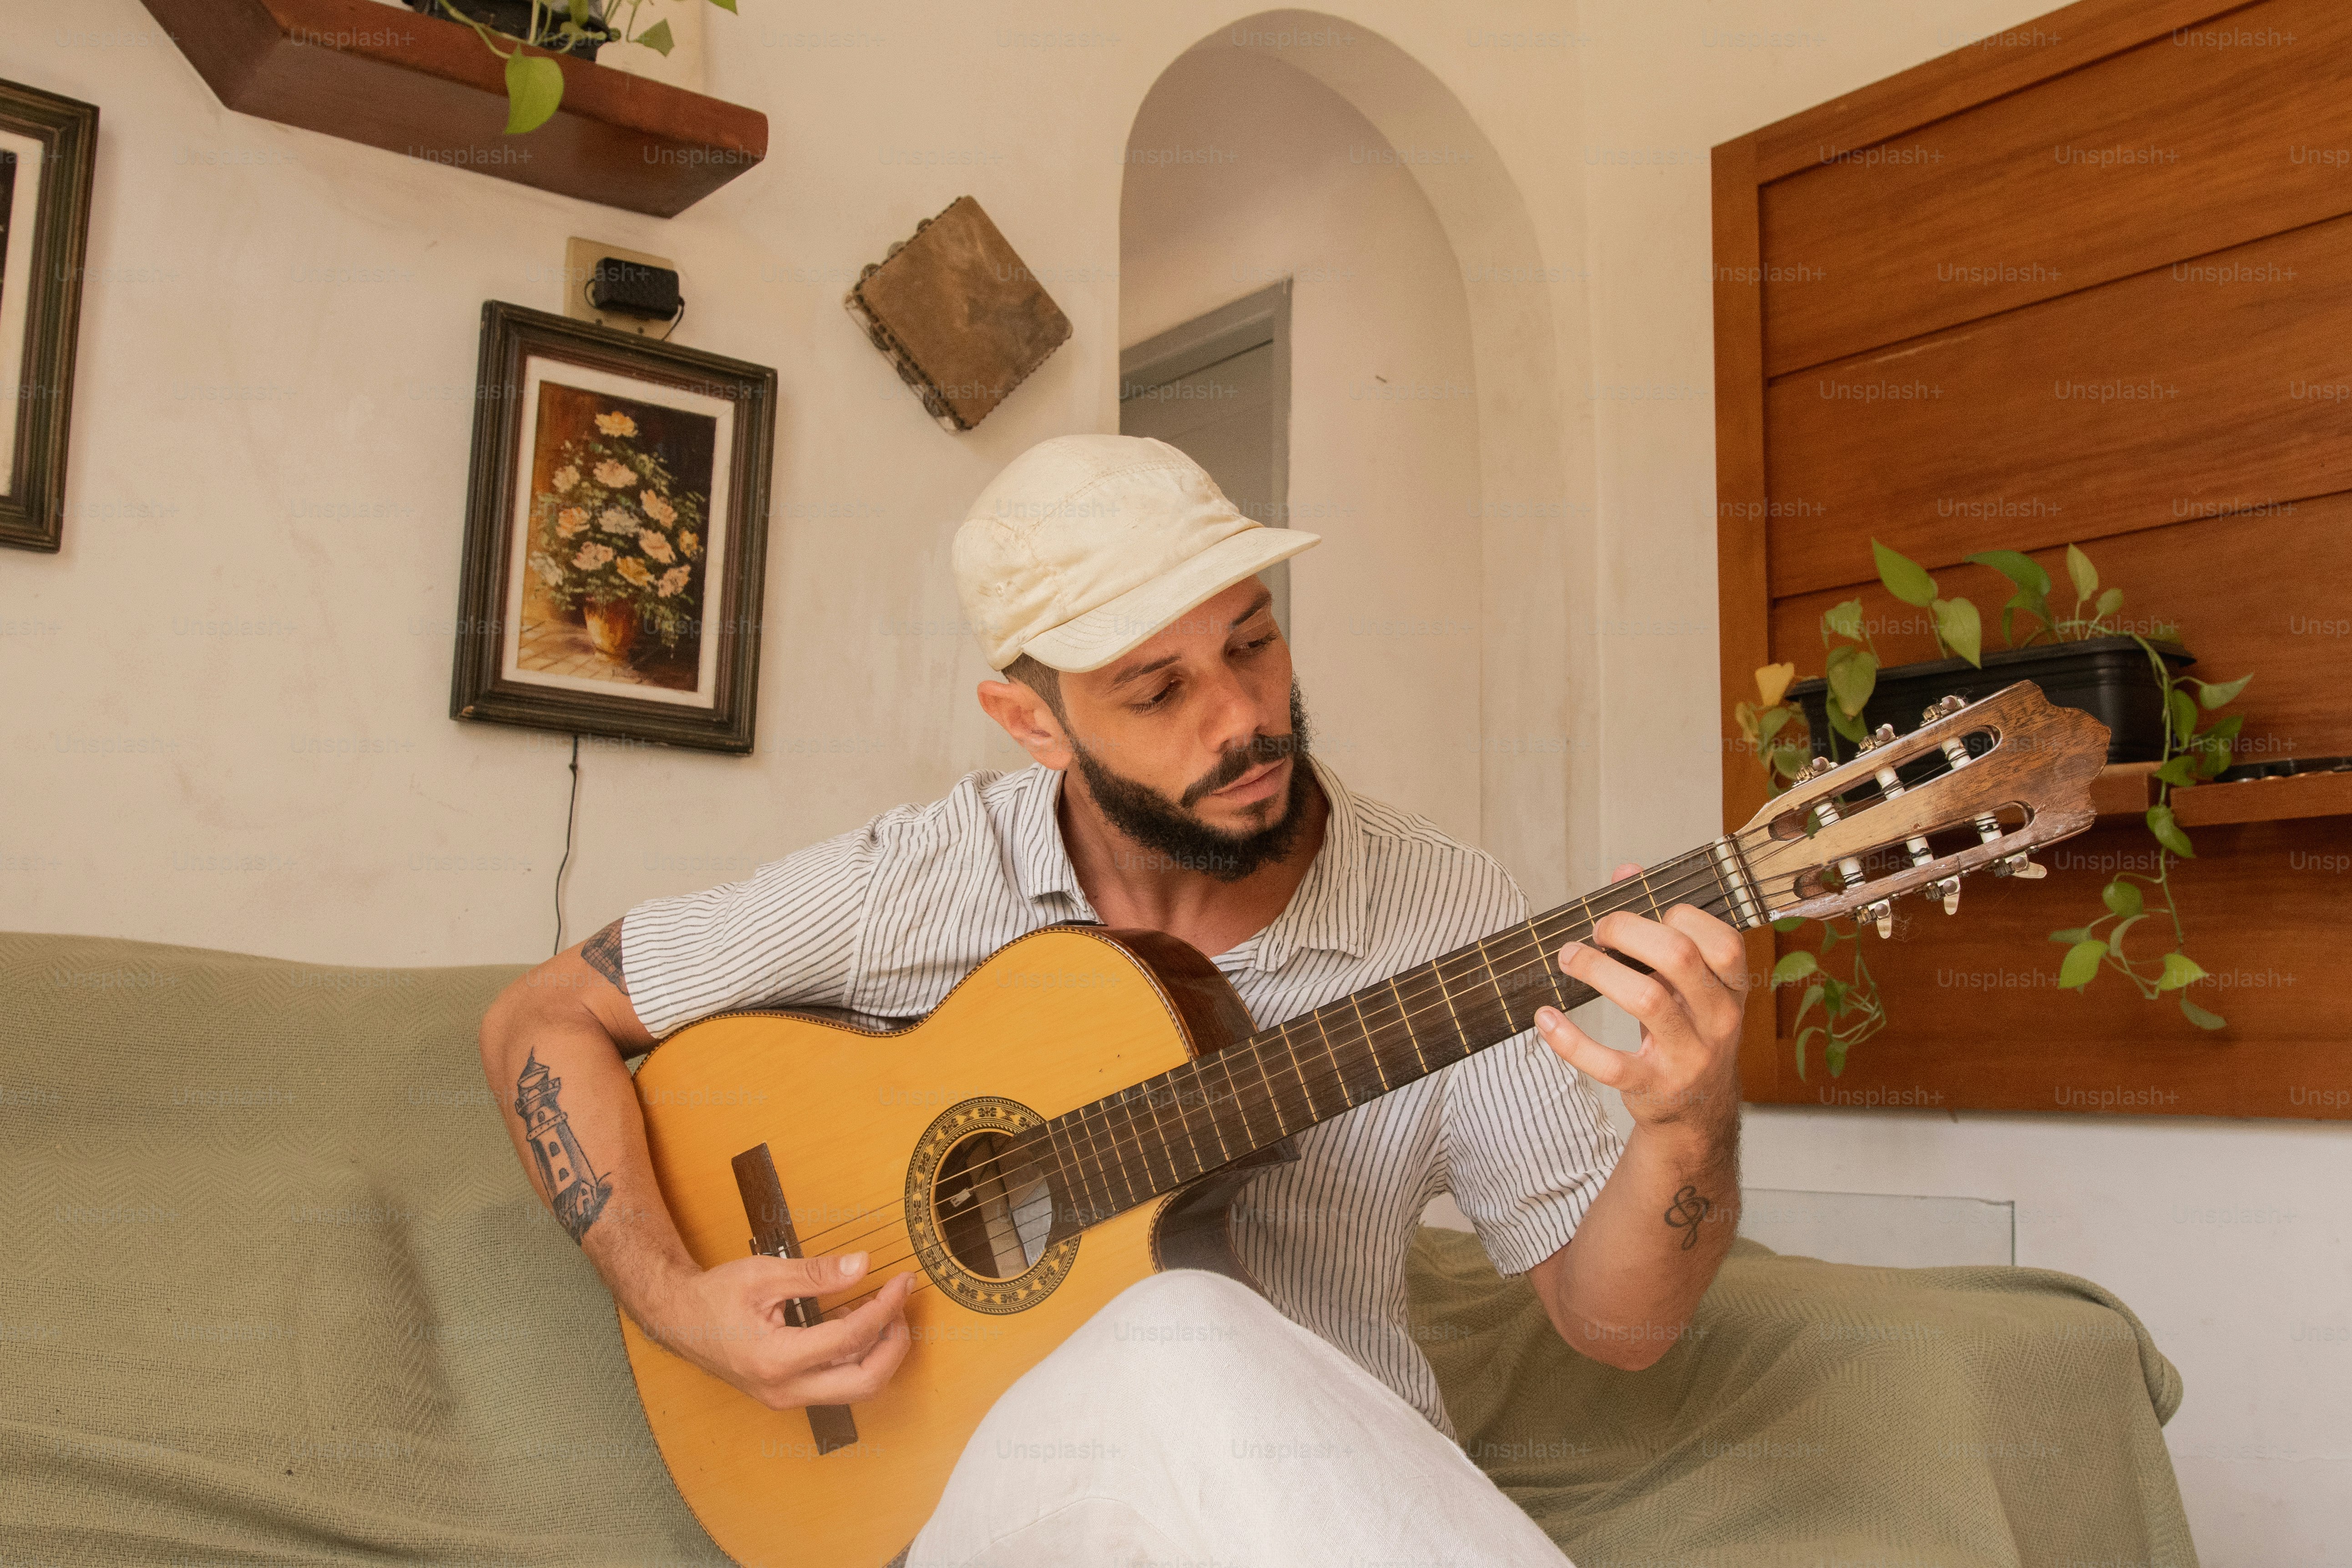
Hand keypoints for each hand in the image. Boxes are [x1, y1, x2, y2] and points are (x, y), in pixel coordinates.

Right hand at [641, 1251, 914, 1410]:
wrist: (679, 1321)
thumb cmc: (715, 1297)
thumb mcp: (764, 1275)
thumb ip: (815, 1273)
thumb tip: (862, 1265)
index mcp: (776, 1360)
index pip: (850, 1340)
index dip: (884, 1309)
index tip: (901, 1283)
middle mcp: (785, 1390)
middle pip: (865, 1383)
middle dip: (894, 1344)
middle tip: (900, 1304)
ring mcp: (788, 1397)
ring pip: (855, 1388)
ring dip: (878, 1351)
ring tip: (878, 1307)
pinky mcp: (790, 1393)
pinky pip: (838, 1382)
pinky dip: (857, 1355)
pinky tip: (851, 1319)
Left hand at [1532, 863, 1747, 1133]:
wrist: (1697, 1114)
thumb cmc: (1687, 1030)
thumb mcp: (1689, 984)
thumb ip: (1661, 926)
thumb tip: (1627, 871)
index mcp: (1732, 988)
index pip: (1721, 938)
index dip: (1677, 916)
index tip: (1644, 916)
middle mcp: (1718, 1021)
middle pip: (1679, 956)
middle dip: (1627, 930)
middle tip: (1596, 931)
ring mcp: (1688, 1057)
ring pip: (1645, 1000)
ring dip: (1596, 970)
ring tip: (1568, 958)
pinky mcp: (1652, 1087)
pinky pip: (1608, 1063)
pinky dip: (1569, 1039)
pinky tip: (1546, 1017)